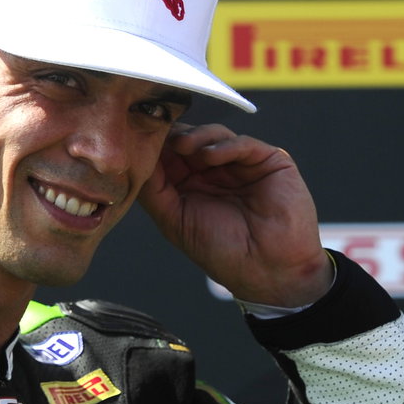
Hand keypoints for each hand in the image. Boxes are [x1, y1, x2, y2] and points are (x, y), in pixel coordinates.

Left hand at [138, 123, 331, 306]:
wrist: (268, 270)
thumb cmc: (221, 251)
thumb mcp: (175, 220)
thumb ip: (154, 189)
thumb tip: (133, 159)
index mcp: (191, 184)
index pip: (169, 155)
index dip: (155, 146)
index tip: (138, 138)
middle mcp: (215, 171)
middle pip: (189, 139)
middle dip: (173, 135)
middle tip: (161, 133)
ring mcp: (242, 164)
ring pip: (214, 135)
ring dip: (196, 136)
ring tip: (182, 146)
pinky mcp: (269, 161)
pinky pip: (244, 143)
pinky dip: (225, 145)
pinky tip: (210, 155)